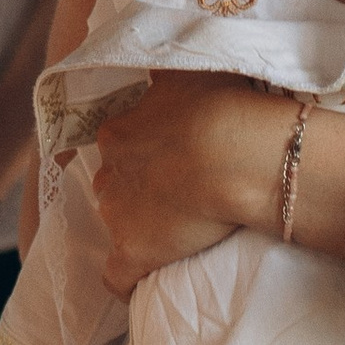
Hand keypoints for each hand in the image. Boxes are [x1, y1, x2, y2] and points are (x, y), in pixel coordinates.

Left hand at [88, 74, 278, 295]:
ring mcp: (118, 216)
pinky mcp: (133, 253)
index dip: (144, 152)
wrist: (235, 153)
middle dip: (139, 188)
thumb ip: (166, 64)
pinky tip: (139, 283)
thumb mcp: (187, 70)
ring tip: (176, 231)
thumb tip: (162, 60)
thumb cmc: (219, 105)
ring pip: (118, 224)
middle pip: (115, 184)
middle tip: (178, 190)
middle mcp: (108, 174)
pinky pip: (117, 278)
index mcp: (117, 133)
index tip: (172, 157)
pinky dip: (125, 282)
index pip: (119, 145)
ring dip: (139, 227)